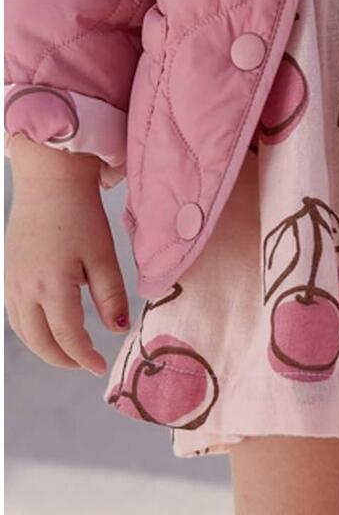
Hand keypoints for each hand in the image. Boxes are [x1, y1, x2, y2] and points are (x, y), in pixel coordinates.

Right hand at [4, 138, 130, 375]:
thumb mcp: (102, 254)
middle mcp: (24, 289)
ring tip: (69, 350)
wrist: (50, 180)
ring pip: (23, 331)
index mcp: (51, 285)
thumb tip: (118, 330)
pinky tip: (47, 326)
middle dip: (62, 359)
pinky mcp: (6, 272)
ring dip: (44, 347)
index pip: (66, 336)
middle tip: (84, 363)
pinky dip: (30, 329)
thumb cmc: (81, 213)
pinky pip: (14, 314)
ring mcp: (10, 281)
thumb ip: (111, 295)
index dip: (84, 357)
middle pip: (39, 341)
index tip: (99, 367)